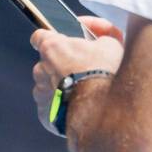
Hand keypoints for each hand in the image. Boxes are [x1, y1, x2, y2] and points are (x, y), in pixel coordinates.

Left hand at [30, 16, 124, 136]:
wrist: (102, 108)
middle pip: (46, 63)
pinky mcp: (44, 114)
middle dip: (61, 65)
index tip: (60, 43)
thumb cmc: (105, 73)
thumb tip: (101, 37)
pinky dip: (60, 106)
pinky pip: (50, 107)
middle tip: (82, 70)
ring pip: (47, 86)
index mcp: (52, 47)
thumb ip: (100, 37)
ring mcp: (41, 92)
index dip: (51, 39)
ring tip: (81, 91)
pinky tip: (76, 106)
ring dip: (60, 86)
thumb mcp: (111, 44)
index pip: (40, 37)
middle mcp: (41, 69)